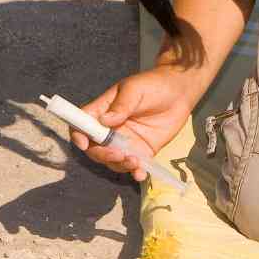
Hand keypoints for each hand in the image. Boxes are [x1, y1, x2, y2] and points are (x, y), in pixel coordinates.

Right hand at [75, 67, 200, 180]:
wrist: (180, 92)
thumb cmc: (154, 85)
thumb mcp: (135, 90)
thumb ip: (121, 106)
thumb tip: (105, 121)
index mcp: (103, 111)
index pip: (82, 125)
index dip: (78, 135)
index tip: (85, 143)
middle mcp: (111, 129)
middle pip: (95, 148)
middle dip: (103, 155)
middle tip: (119, 155)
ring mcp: (126, 142)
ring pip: (113, 160)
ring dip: (120, 165)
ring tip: (135, 161)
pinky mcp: (142, 151)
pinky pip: (134, 166)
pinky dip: (135, 172)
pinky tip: (140, 173)